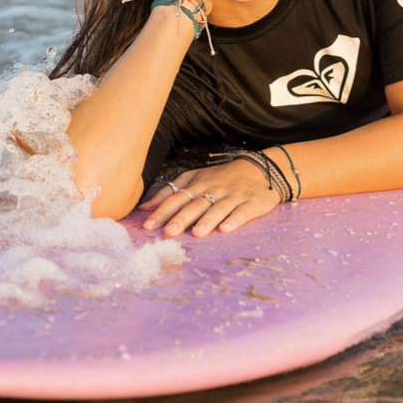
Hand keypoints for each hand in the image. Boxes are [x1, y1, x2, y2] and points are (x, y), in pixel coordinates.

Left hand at [138, 159, 281, 236]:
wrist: (258, 169)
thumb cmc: (220, 178)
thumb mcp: (193, 179)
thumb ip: (169, 192)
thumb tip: (144, 207)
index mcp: (197, 184)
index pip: (176, 198)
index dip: (162, 211)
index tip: (148, 226)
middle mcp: (213, 190)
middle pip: (195, 205)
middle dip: (181, 218)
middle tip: (168, 232)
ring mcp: (233, 196)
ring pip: (218, 209)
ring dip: (207, 220)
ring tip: (196, 233)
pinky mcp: (251, 203)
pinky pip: (242, 212)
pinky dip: (234, 220)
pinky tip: (226, 229)